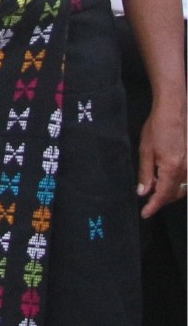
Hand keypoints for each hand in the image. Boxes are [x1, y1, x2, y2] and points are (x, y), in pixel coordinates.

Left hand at [137, 100, 186, 217]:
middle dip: (160, 200)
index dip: (153, 206)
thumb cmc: (157, 128)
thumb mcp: (145, 150)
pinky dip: (176, 184)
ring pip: (182, 188)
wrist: (173, 112)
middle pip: (174, 194)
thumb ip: (145, 174)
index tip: (145, 214)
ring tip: (153, 188)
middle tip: (146, 199)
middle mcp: (186, 170)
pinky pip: (186, 179)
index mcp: (172, 168)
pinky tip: (165, 178)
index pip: (163, 195)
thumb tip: (143, 192)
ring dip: (168, 192)